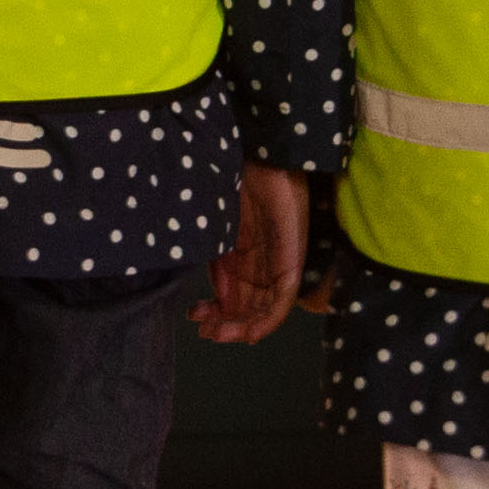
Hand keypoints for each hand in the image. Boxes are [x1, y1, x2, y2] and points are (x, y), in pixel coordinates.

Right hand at [196, 165, 307, 344]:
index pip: (234, 296)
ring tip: (220, 334)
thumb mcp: (215, 232)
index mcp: (242, 255)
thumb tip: (208, 298)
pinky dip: (269, 319)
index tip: (195, 317)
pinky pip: (285, 297)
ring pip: (267, 309)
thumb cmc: (231, 183)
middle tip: (207, 333)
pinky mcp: (292, 257)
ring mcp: (279, 261)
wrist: (254, 154)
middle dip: (227, 325)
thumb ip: (214, 264)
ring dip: (244, 328)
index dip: (217, 314)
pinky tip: (251, 332)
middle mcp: (261, 263)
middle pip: (250, 307)